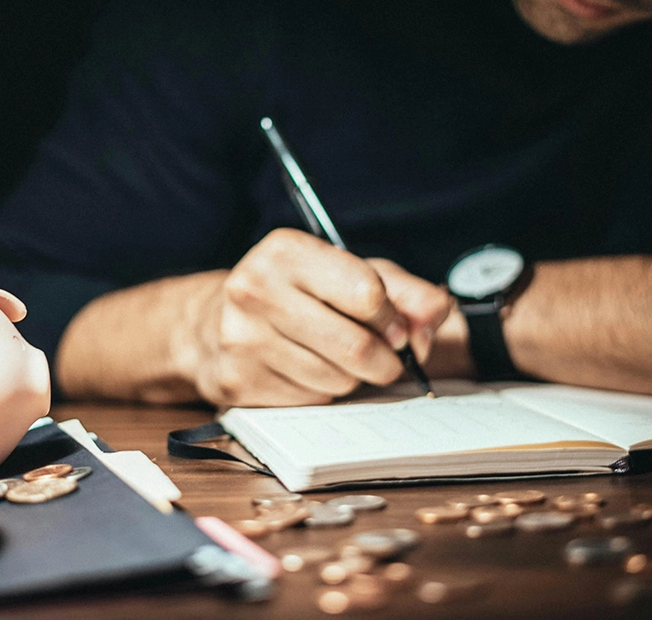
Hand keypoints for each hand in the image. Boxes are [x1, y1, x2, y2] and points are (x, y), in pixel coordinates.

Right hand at [183, 228, 451, 406]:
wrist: (214, 323)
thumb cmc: (298, 294)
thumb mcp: (353, 275)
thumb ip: (405, 291)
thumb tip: (437, 313)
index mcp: (286, 251)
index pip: (367, 293)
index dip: (393, 318)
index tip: (394, 327)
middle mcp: (255, 288)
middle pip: (356, 346)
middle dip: (385, 360)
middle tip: (385, 356)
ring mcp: (242, 338)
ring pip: (337, 379)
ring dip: (353, 378)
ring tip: (337, 358)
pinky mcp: (237, 380)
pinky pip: (311, 400)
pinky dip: (323, 392)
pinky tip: (307, 370)